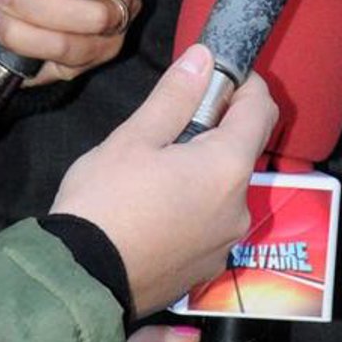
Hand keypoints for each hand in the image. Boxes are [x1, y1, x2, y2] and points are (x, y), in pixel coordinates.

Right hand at [52, 45, 272, 313]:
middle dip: (215, 130)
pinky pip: (209, 224)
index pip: (262, 110)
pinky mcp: (205, 269)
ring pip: (223, 190)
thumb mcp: (134, 138)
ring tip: (152, 172)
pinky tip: (153, 210)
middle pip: (242, 152)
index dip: (245, 84)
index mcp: (228, 168)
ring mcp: (224, 244)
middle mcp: (239, 208)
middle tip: (168, 126)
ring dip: (201, 172)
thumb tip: (204, 58)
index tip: (217, 76)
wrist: (79, 283)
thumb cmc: (104, 203)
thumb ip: (176, 96)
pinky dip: (193, 208)